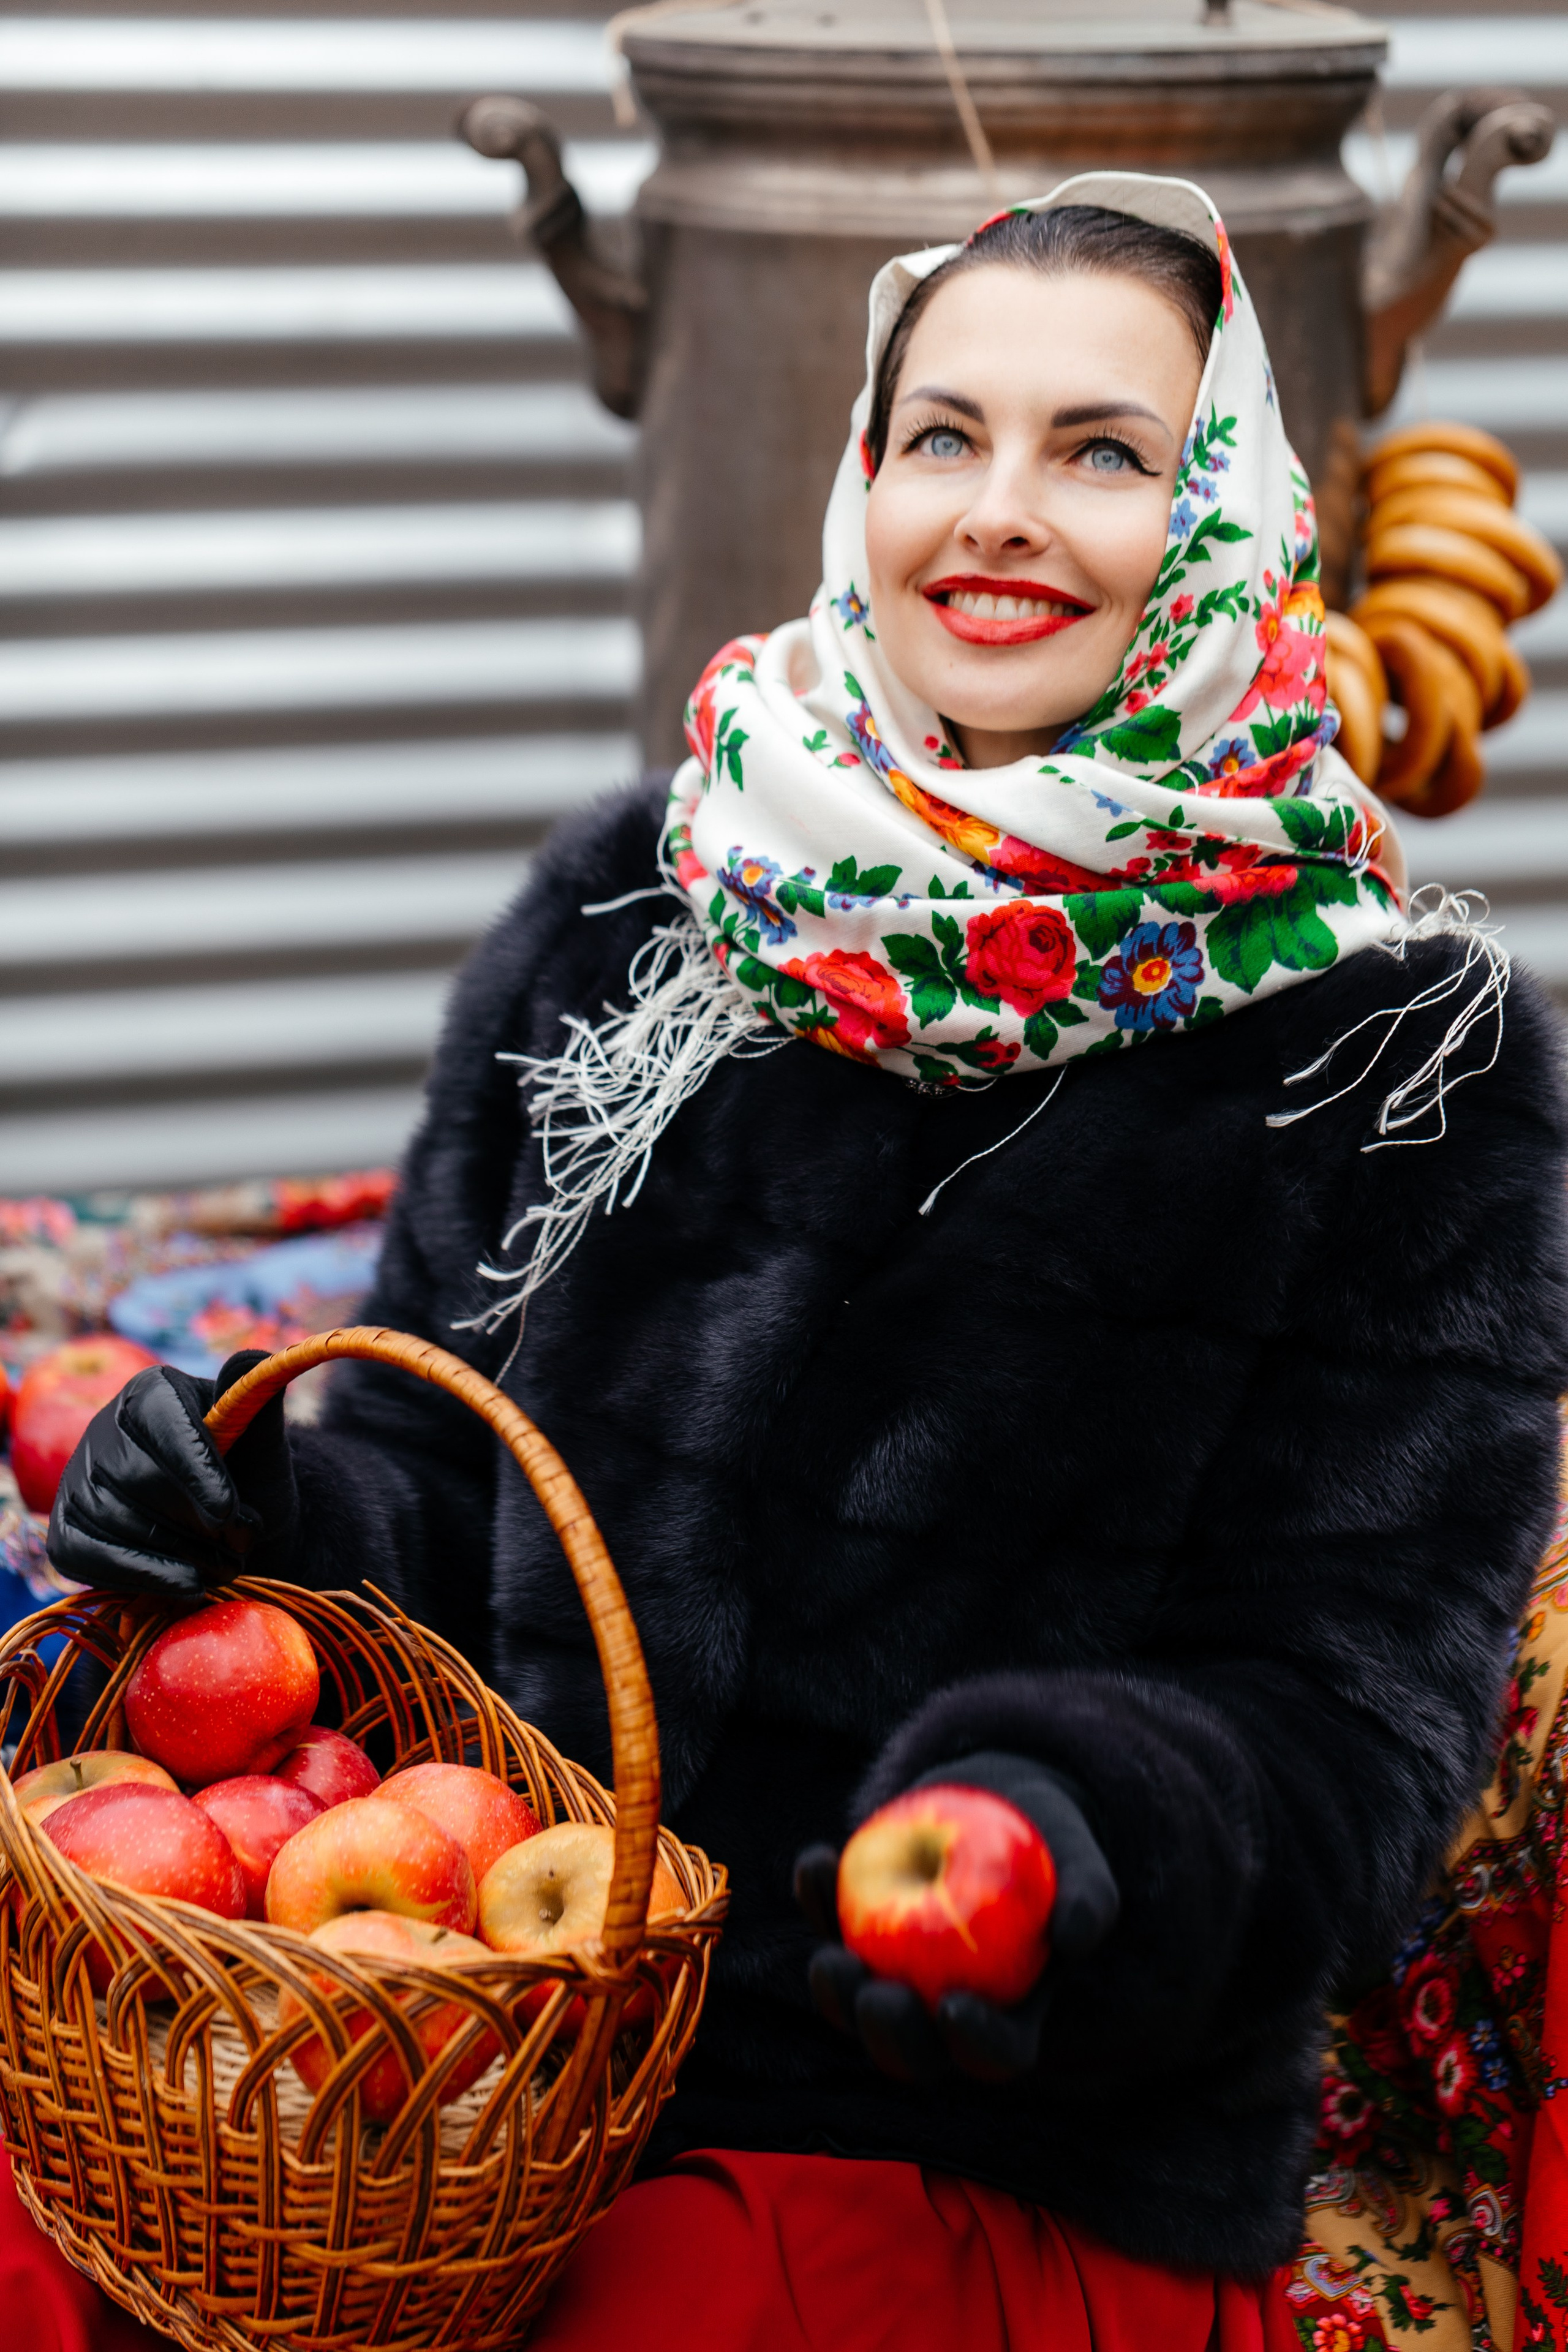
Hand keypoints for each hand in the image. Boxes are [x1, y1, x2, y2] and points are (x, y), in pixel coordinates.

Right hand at [47, 1350, 298, 1598]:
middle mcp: (105, 1427)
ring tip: (227, 1567)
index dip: (196, 1468)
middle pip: (138, 1477)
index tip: (228, 1512)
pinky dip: (139, 1575)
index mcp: (152, 1391)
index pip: (163, 1420)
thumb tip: (256, 1358)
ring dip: (177, 1553)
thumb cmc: (247, 1474)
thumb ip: (260, 1409)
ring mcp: (79, 1477)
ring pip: (114, 1519)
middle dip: (194, 1520)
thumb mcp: (263, 1444)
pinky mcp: (66, 1526)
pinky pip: (85, 1554)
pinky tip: (186, 1584)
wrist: (228, 1521)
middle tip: (241, 1544)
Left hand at [795, 1750, 1118, 2084]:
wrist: (999, 1801)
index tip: (953, 2006)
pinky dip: (818, 1899)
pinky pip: (828, 1925)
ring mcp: (892, 1974)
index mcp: (1008, 2012)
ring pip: (855, 2008)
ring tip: (828, 1959)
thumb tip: (1074, 1935)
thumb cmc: (1048, 1845)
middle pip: (912, 2051)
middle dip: (887, 2035)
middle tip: (875, 1997)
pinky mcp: (856, 1929)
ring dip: (836, 1994)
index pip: (995, 2051)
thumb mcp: (1077, 1862)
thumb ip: (1088, 1897)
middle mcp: (942, 2010)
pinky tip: (819, 1863)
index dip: (975, 2042)